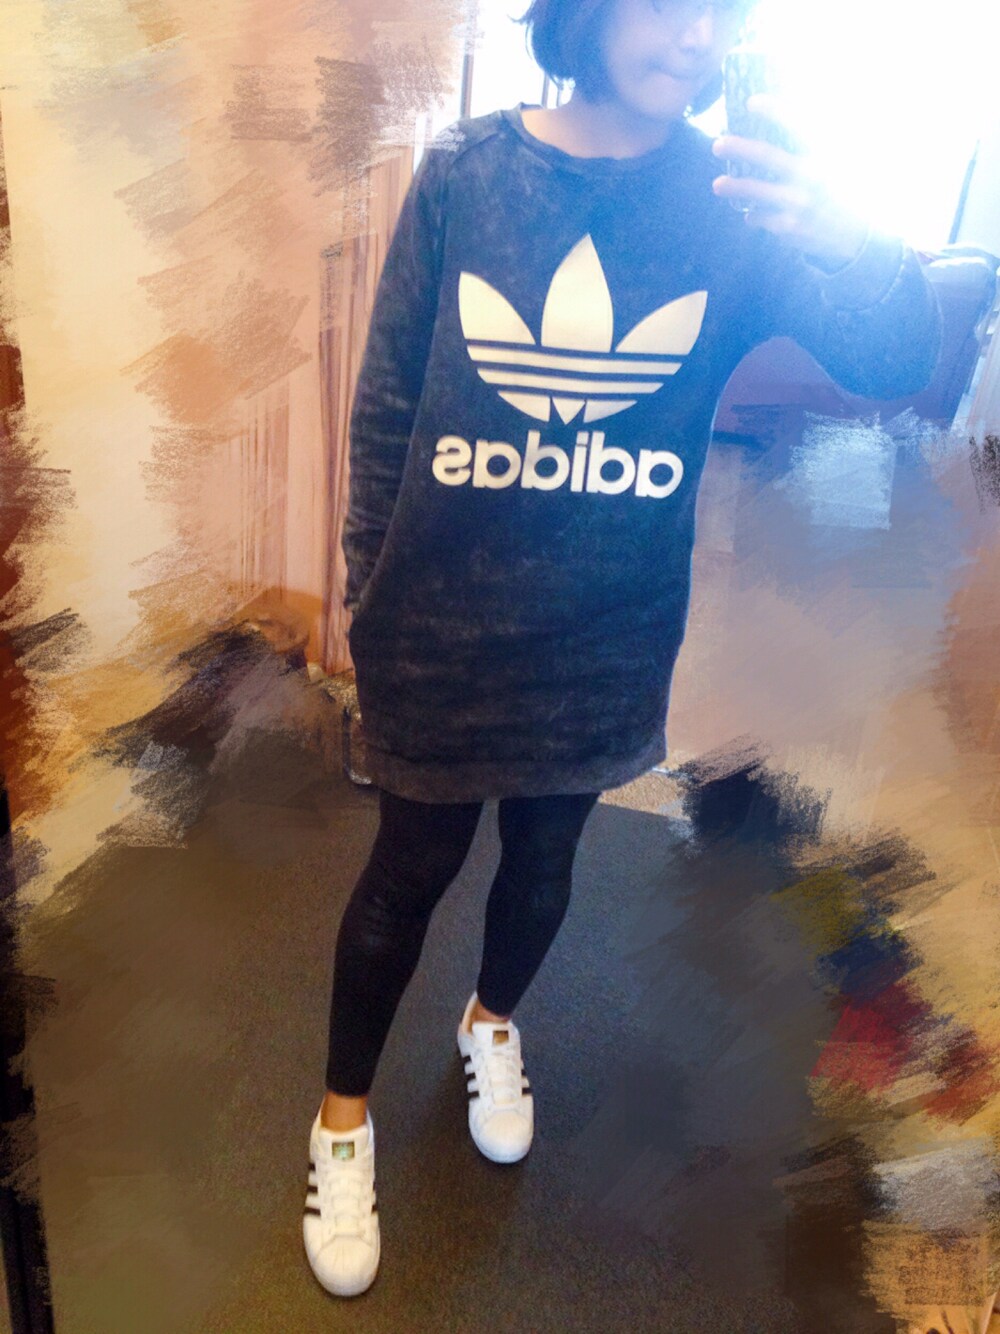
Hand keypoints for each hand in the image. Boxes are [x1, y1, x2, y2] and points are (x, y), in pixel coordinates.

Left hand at [711, 93, 869, 270]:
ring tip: (717, 184)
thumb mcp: (839, 163)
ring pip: (755, 191)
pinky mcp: (788, 227)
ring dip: (733, 186)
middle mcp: (810, 175)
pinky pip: (759, 217)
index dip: (772, 110)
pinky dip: (753, 214)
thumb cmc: (842, 192)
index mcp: (824, 154)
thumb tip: (789, 121)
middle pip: (766, 156)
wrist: (855, 236)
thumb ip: (816, 145)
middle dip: (738, 148)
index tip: (751, 101)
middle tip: (718, 144)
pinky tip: (751, 212)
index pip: (796, 124)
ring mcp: (797, 203)